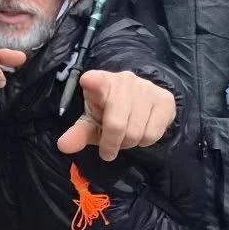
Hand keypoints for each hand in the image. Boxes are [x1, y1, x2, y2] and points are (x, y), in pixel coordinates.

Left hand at [56, 68, 176, 159]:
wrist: (141, 103)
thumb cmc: (109, 113)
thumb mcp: (91, 123)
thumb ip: (78, 134)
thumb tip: (63, 146)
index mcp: (101, 82)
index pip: (96, 80)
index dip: (93, 82)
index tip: (88, 81)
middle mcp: (125, 80)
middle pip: (116, 124)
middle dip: (111, 143)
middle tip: (109, 149)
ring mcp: (147, 88)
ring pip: (136, 132)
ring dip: (129, 143)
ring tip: (126, 136)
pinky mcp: (165, 99)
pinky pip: (153, 133)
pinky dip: (145, 141)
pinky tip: (141, 131)